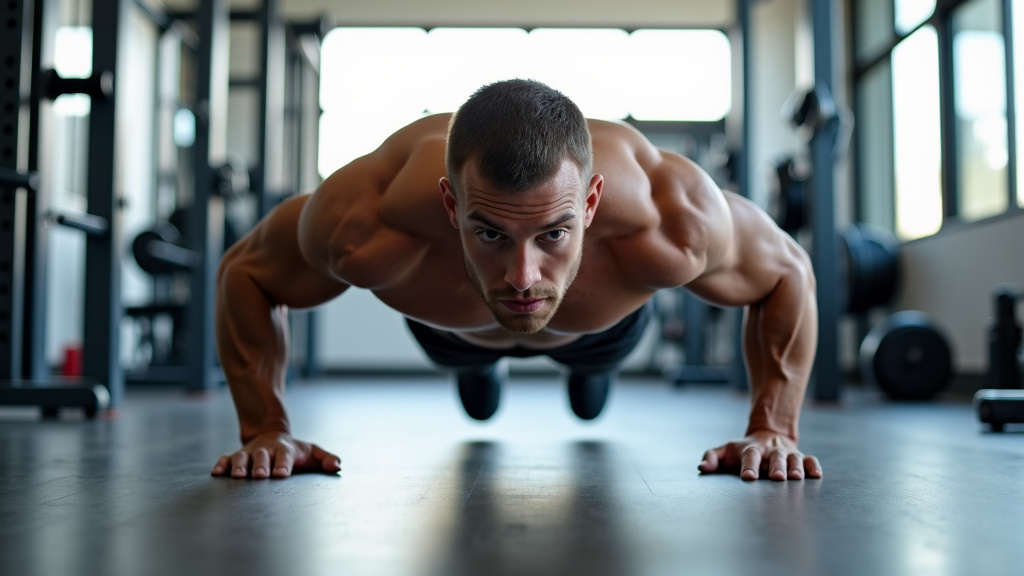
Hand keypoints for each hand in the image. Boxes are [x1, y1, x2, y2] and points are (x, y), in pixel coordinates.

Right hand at [211, 431, 341, 478]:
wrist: (272, 435)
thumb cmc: (295, 450)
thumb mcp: (313, 452)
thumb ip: (327, 458)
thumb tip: (337, 466)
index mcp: (284, 449)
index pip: (285, 456)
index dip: (283, 464)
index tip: (282, 474)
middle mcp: (265, 450)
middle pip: (262, 456)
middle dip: (260, 465)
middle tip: (260, 476)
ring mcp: (250, 453)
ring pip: (241, 457)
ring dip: (239, 466)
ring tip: (238, 477)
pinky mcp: (236, 457)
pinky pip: (226, 459)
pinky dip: (221, 464)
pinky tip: (217, 473)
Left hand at [698, 431, 821, 480]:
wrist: (767, 434)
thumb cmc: (742, 450)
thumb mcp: (726, 450)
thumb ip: (712, 457)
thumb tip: (702, 466)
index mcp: (752, 449)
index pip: (750, 456)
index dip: (749, 466)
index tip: (748, 477)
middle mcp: (771, 451)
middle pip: (775, 457)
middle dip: (776, 467)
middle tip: (777, 477)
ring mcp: (787, 453)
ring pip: (794, 458)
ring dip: (796, 467)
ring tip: (796, 478)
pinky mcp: (800, 456)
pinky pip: (809, 459)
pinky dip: (813, 466)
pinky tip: (816, 475)